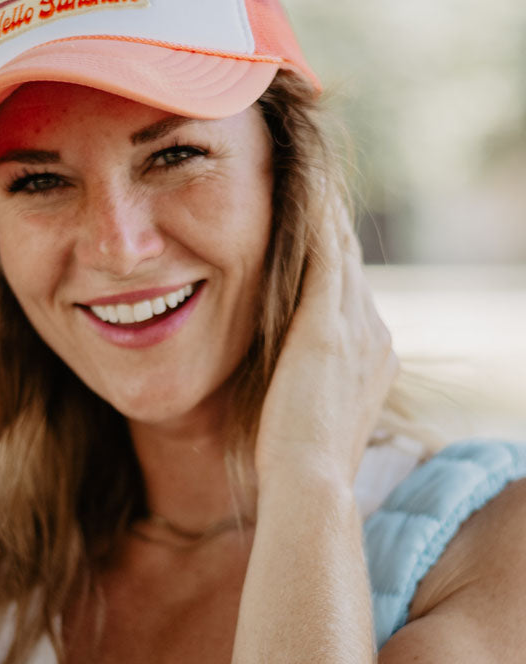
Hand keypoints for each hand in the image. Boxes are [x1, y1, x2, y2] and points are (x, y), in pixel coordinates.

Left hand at [254, 194, 398, 485]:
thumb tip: (286, 385)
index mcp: (375, 360)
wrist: (311, 483)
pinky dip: (317, 226)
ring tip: (307, 180)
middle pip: (354, 269)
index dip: (338, 267)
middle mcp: (376, 338)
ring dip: (326, 218)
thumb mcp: (310, 418)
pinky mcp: (326, 329)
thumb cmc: (300, 467)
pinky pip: (325, 260)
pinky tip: (304, 195)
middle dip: (335, 233)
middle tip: (313, 192)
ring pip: (343, 256)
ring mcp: (356, 331)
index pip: (355, 299)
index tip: (320, 241)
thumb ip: (306, 389)